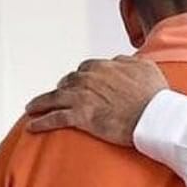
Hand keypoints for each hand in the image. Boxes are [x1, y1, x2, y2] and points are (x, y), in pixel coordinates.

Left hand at [25, 55, 168, 145]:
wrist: (155, 116)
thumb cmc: (154, 94)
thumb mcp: (145, 66)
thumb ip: (126, 61)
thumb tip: (116, 60)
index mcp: (103, 66)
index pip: (85, 68)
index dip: (81, 77)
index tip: (78, 84)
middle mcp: (88, 79)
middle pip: (67, 82)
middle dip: (61, 89)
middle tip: (57, 97)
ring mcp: (82, 97)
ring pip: (54, 99)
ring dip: (41, 103)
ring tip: (32, 109)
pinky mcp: (81, 117)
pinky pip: (55, 118)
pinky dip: (41, 122)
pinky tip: (33, 126)